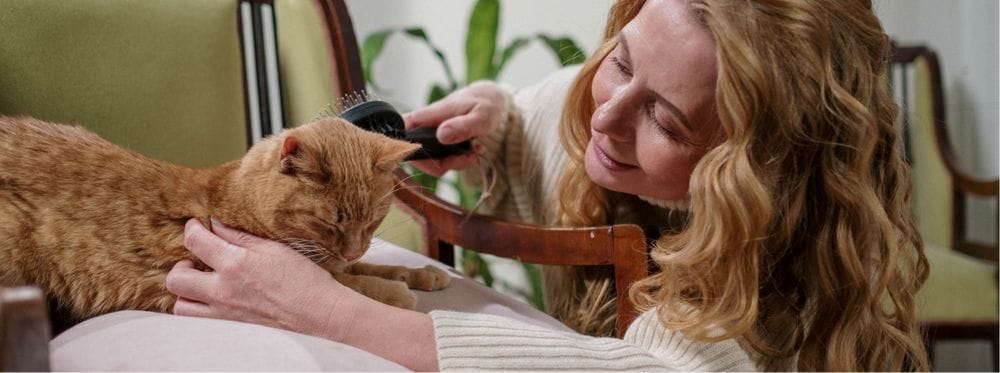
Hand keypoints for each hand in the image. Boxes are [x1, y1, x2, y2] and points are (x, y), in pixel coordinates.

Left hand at [167, 218, 440, 370]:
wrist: (319, 313)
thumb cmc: (303, 279)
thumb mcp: (274, 248)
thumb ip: (240, 237)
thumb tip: (216, 224)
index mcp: (234, 265)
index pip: (194, 241)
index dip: (192, 229)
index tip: (198, 226)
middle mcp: (222, 291)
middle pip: (176, 278)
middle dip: (181, 264)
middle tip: (197, 259)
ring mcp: (223, 313)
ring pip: (180, 306)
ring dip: (185, 291)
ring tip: (202, 282)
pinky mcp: (230, 327)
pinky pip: (197, 320)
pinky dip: (197, 309)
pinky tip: (213, 298)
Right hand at [403, 81, 505, 176]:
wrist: (492, 102)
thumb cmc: (485, 104)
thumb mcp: (481, 115)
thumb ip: (462, 125)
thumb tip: (442, 135)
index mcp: (429, 115)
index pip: (403, 129)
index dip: (402, 146)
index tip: (427, 156)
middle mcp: (426, 128)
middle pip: (415, 156)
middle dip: (440, 165)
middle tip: (465, 157)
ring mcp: (433, 139)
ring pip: (431, 163)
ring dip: (454, 164)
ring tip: (473, 152)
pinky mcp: (442, 146)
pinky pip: (444, 163)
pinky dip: (460, 162)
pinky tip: (473, 151)